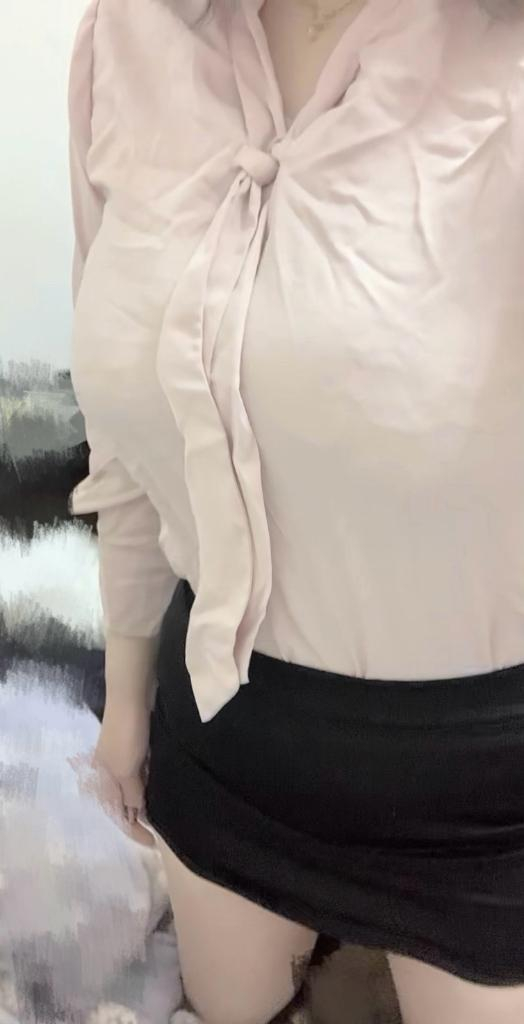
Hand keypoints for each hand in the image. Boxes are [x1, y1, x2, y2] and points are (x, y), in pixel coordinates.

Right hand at [69, 697, 155, 847]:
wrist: (133, 695)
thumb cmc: (127, 734)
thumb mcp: (127, 769)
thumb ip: (131, 794)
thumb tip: (136, 813)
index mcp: (103, 779)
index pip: (116, 814)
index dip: (133, 831)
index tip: (154, 844)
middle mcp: (111, 771)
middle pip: (124, 802)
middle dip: (140, 817)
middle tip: (162, 831)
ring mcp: (125, 757)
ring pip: (136, 787)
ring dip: (148, 799)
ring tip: (167, 812)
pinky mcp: (138, 745)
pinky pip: (145, 771)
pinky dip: (153, 780)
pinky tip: (166, 785)